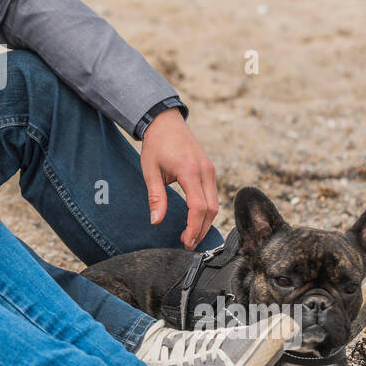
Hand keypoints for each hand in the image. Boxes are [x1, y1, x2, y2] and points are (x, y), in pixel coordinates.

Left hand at [140, 109, 218, 248]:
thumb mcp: (150, 171)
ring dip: (205, 222)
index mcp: (190, 171)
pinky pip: (213, 195)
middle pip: (211, 209)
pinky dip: (207, 210)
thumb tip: (156, 221)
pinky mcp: (210, 169)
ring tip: (192, 236)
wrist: (165, 121)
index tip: (186, 241)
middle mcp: (205, 171)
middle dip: (201, 229)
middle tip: (188, 244)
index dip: (194, 227)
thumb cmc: (156, 144)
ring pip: (215, 203)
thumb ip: (156, 197)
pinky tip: (196, 220)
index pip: (198, 207)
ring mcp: (210, 169)